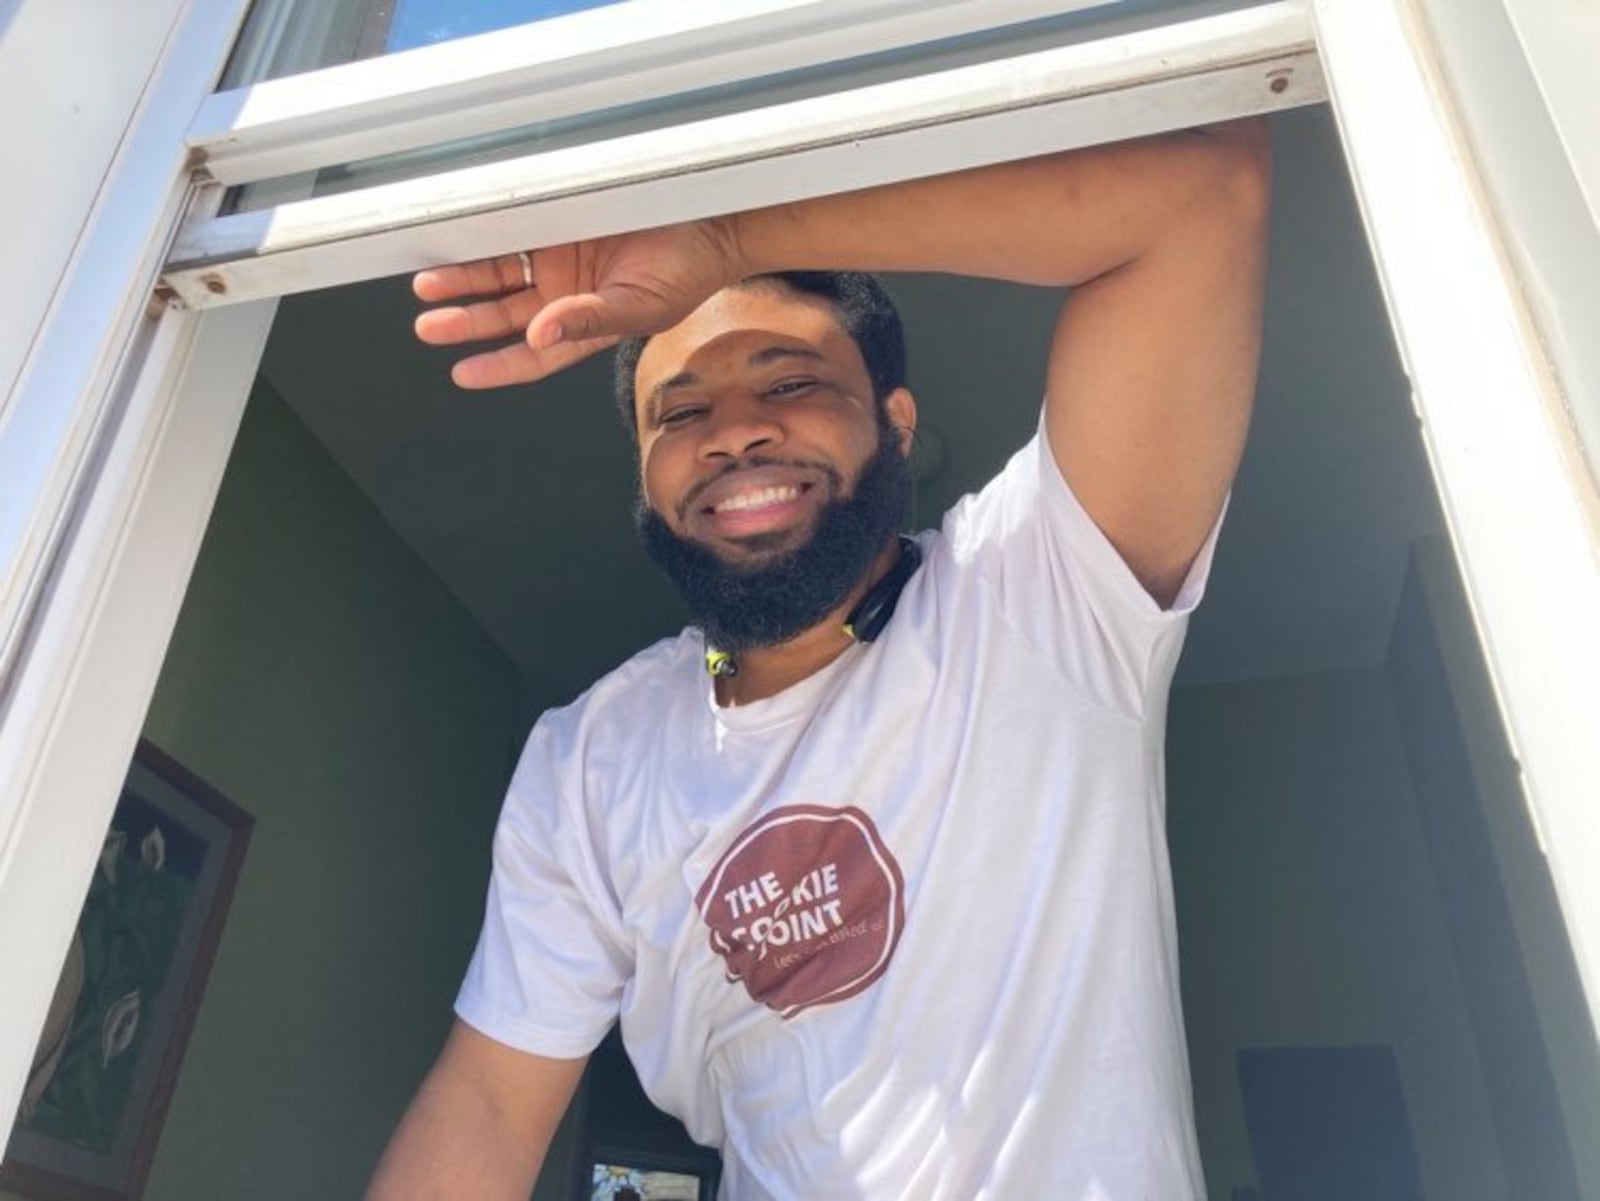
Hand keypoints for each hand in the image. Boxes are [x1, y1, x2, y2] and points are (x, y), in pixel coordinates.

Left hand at [412, 219, 743, 388]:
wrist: (711, 219)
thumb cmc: (689, 271)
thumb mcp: (640, 306)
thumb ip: (588, 321)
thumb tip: (539, 336)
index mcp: (586, 325)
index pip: (533, 355)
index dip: (497, 366)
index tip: (462, 374)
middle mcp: (567, 294)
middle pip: (505, 314)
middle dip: (466, 321)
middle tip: (430, 325)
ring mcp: (560, 257)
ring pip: (500, 275)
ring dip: (464, 281)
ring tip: (428, 285)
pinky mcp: (558, 218)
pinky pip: (512, 231)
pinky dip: (484, 237)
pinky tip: (457, 240)